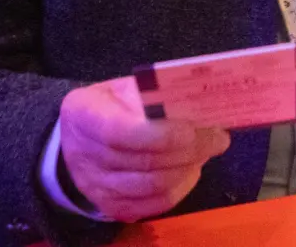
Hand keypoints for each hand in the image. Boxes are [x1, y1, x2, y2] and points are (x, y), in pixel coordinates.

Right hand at [59, 77, 230, 221]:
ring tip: (206, 151)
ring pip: (153, 186)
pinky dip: (180, 187)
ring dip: (188, 168)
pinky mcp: (110, 207)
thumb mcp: (123, 88)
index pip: (121, 132)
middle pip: (144, 162)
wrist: (78, 139)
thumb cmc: (109, 106)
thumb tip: (200, 106)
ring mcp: (94, 186)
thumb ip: (154, 95)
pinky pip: (154, 205)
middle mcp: (82, 155)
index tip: (193, 128)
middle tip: (217, 138)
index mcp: (82, 114)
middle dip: (189, 150)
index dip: (161, 134)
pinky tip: (191, 169)